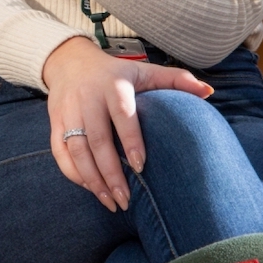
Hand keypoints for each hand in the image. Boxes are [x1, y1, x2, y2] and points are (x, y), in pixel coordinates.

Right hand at [41, 36, 213, 210]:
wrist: (69, 61)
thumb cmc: (115, 73)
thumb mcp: (144, 71)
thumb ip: (176, 80)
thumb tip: (207, 93)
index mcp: (113, 85)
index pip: (122, 115)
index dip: (131, 141)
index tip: (141, 167)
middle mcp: (87, 98)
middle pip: (96, 140)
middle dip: (111, 173)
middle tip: (126, 200)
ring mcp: (68, 111)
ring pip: (76, 149)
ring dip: (92, 179)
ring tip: (110, 201)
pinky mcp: (54, 121)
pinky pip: (60, 151)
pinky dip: (73, 172)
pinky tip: (90, 188)